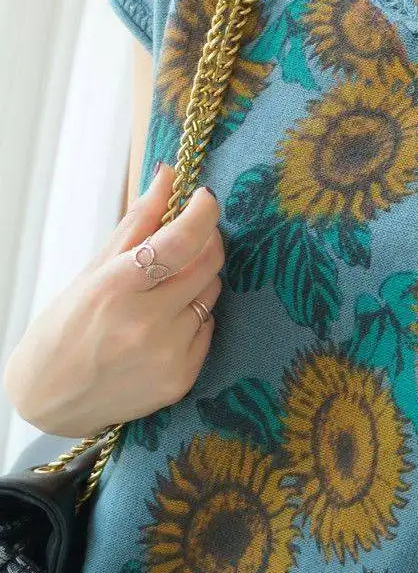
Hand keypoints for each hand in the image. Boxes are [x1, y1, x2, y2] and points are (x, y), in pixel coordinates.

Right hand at [3, 164, 223, 437]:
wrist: (51, 398)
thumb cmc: (68, 325)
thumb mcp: (95, 269)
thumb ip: (138, 222)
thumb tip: (168, 173)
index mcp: (117, 288)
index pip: (180, 241)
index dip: (203, 213)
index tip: (205, 198)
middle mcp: (146, 323)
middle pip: (208, 264)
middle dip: (207, 241)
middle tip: (191, 239)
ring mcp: (167, 354)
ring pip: (211, 294)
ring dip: (197, 282)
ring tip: (163, 294)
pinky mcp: (181, 378)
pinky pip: (208, 328)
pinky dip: (195, 318)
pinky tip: (164, 327)